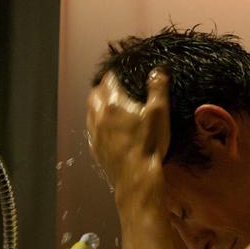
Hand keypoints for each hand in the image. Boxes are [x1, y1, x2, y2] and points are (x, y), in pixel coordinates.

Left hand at [85, 70, 170, 201]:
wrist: (136, 178)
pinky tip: (106, 126)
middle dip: (103, 87)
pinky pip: (91, 128)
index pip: (109, 79)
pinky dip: (96, 121)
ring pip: (90, 110)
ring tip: (110, 104)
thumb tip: (157, 70)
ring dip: (97, 103)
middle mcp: (99, 116)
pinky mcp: (96, 148)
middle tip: (116, 86)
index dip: (116, 74)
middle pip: (95, 93)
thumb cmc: (148, 144)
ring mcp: (95, 133)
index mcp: (113, 103)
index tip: (123, 73)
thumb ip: (157, 88)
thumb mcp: (159, 113)